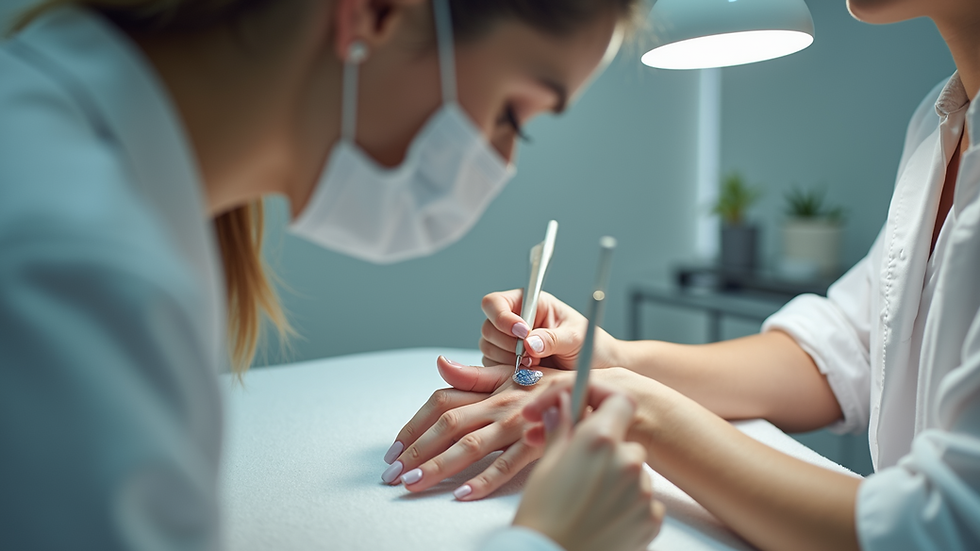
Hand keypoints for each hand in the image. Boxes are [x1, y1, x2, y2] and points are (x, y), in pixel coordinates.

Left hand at [382, 356, 573, 499]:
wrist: (600, 393)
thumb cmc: (553, 388)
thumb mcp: (512, 376)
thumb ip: (474, 376)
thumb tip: (440, 364)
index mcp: (489, 389)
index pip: (442, 403)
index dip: (414, 426)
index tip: (393, 450)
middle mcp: (498, 404)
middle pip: (449, 424)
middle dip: (416, 450)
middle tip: (392, 474)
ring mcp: (517, 423)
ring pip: (470, 445)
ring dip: (438, 466)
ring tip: (414, 485)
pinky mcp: (538, 441)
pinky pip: (508, 463)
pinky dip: (484, 479)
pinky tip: (462, 494)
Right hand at [479, 289, 620, 370]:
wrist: (594, 368)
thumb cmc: (590, 344)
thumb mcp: (576, 338)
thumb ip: (552, 339)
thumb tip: (530, 343)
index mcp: (530, 304)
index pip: (496, 303)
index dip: (502, 317)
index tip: (522, 332)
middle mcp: (515, 320)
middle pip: (488, 327)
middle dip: (509, 344)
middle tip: (533, 355)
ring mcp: (508, 342)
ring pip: (488, 348)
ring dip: (509, 359)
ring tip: (537, 363)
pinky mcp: (507, 362)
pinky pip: (493, 367)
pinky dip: (508, 372)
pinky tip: (531, 371)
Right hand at [514, 387, 663, 550]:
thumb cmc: (542, 517)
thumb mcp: (546, 466)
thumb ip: (562, 429)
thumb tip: (564, 405)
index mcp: (599, 440)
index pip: (620, 401)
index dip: (606, 401)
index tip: (592, 408)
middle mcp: (627, 461)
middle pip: (624, 440)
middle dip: (605, 448)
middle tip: (579, 464)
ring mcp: (643, 492)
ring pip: (634, 472)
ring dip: (615, 478)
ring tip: (587, 498)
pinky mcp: (652, 519)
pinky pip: (644, 500)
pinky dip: (626, 504)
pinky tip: (601, 515)